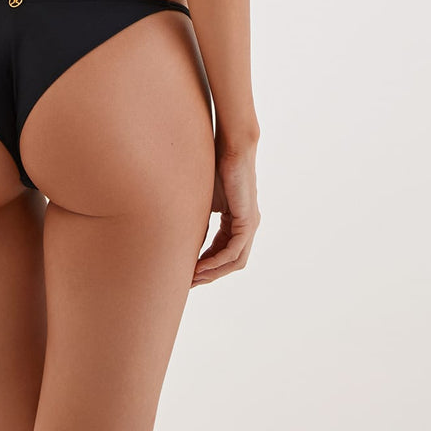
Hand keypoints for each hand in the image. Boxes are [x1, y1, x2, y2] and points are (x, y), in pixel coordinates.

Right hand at [192, 144, 259, 285]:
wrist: (231, 147)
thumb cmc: (215, 165)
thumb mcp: (204, 199)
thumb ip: (199, 217)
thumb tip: (180, 234)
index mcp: (237, 220)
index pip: (223, 251)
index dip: (206, 265)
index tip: (187, 273)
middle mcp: (247, 225)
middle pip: (230, 262)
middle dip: (209, 275)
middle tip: (187, 283)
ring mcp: (250, 224)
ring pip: (234, 261)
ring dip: (212, 272)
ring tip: (192, 278)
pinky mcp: (248, 221)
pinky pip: (233, 251)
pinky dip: (216, 262)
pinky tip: (200, 266)